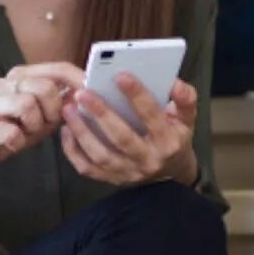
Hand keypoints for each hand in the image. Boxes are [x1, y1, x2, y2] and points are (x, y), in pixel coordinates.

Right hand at [0, 62, 84, 180]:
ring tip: (26, 133)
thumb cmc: (12, 131)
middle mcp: (5, 83)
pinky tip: (13, 144)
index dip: (80, 81)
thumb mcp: (43, 117)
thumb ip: (63, 104)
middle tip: (44, 125)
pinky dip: (18, 141)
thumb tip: (89, 94)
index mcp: (23, 76)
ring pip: (27, 105)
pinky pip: (11, 131)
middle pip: (45, 87)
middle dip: (52, 112)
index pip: (58, 68)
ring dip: (34, 126)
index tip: (94, 95)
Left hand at [59, 76, 199, 186]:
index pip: (152, 117)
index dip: (137, 96)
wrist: (170, 174)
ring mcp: (129, 173)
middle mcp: (149, 160)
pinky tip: (66, 130)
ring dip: (82, 132)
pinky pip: (88, 168)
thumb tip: (174, 82)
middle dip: (102, 114)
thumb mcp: (187, 119)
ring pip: (101, 155)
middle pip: (122, 138)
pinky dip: (73, 151)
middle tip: (83, 92)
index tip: (120, 75)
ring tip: (69, 109)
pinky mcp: (112, 180)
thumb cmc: (174, 137)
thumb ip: (185, 99)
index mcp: (169, 142)